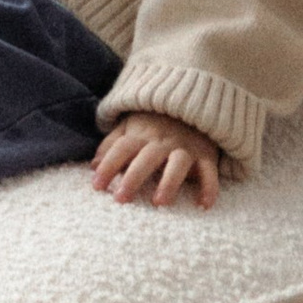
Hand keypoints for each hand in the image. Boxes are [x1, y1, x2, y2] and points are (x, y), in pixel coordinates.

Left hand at [92, 114, 223, 206]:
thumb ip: (112, 143)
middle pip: (146, 158)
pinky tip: (203, 205)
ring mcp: (185, 146)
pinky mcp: (206, 154)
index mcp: (141, 133)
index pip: (121, 149)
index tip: (95, 186)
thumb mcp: (130, 125)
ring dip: (168, 182)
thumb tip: (93, 166)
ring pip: (177, 164)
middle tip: (121, 199)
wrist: (192, 97)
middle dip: (133, 178)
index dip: (108, 165)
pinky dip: (209, 187)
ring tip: (159, 202)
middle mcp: (162, 140)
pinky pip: (209, 171)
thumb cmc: (155, 119)